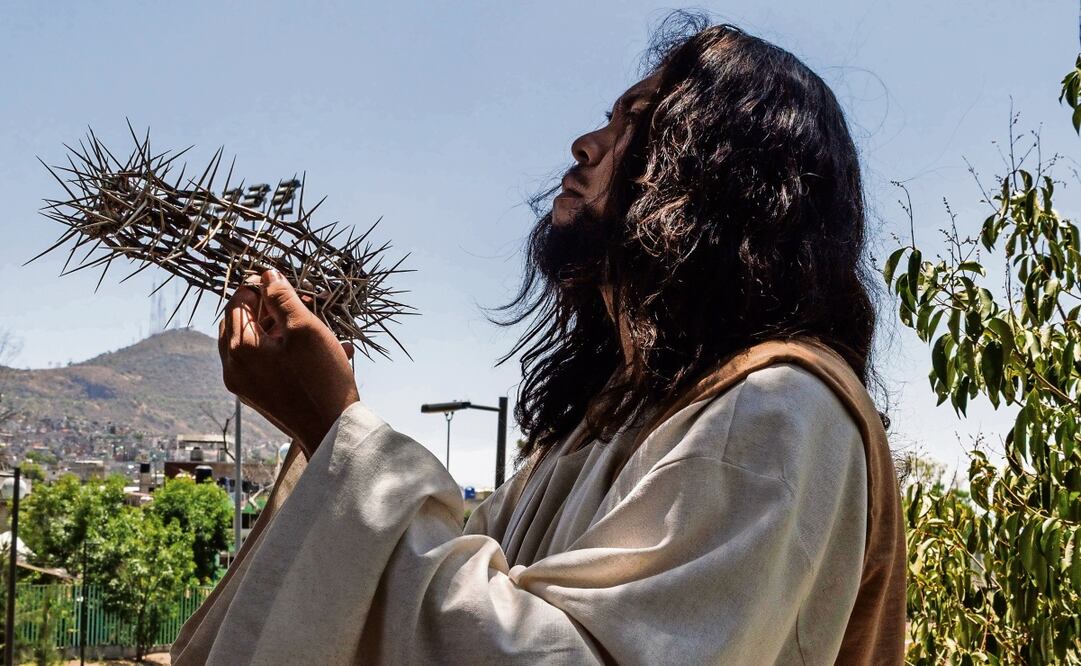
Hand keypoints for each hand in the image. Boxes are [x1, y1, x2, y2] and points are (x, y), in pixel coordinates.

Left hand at [219, 269, 359, 455]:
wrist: (331, 432)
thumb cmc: (321, 380)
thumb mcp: (305, 329)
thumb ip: (282, 298)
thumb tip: (267, 275)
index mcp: (240, 349)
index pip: (237, 302)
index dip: (259, 287)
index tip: (283, 282)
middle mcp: (234, 368)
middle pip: (241, 323)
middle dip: (269, 308)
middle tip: (298, 301)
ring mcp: (245, 385)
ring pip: (255, 343)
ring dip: (281, 328)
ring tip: (314, 324)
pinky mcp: (259, 396)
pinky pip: (264, 363)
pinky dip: (285, 350)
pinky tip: (318, 349)